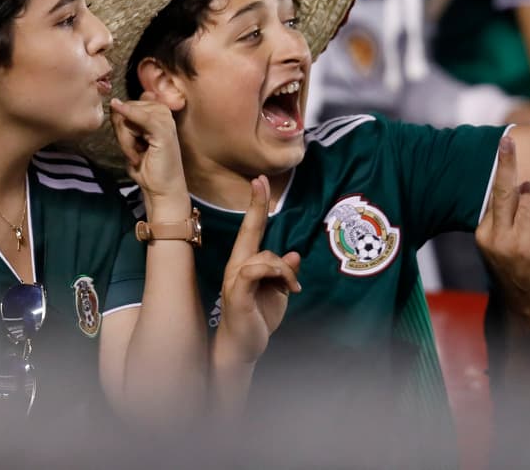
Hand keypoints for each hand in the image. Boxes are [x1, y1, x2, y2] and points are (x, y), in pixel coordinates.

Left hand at [110, 95, 188, 212]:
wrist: (162, 189)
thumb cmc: (148, 167)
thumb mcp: (131, 141)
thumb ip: (125, 122)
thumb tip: (115, 104)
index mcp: (156, 111)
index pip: (126, 105)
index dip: (120, 124)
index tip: (129, 144)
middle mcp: (162, 111)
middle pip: (125, 109)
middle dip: (122, 133)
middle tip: (133, 153)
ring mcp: (165, 120)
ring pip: (127, 118)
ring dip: (125, 141)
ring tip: (137, 156)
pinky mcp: (163, 130)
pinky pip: (141, 117)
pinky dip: (129, 113)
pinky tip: (119, 109)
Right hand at [214, 176, 301, 364]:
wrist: (243, 348)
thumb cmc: (257, 318)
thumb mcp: (279, 293)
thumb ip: (284, 272)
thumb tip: (293, 253)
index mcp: (246, 263)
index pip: (251, 229)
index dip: (256, 205)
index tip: (259, 182)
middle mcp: (237, 265)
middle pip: (250, 231)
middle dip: (255, 205)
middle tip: (260, 181)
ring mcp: (235, 278)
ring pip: (264, 255)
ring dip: (284, 270)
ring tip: (292, 289)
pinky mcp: (237, 293)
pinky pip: (253, 271)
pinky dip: (275, 273)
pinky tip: (287, 288)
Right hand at [475, 135, 529, 329]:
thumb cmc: (518, 268)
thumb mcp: (499, 245)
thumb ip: (502, 217)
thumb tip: (518, 181)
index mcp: (484, 235)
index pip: (493, 197)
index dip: (503, 174)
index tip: (502, 147)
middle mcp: (498, 238)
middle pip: (502, 192)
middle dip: (504, 164)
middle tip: (507, 140)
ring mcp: (519, 244)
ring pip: (527, 202)